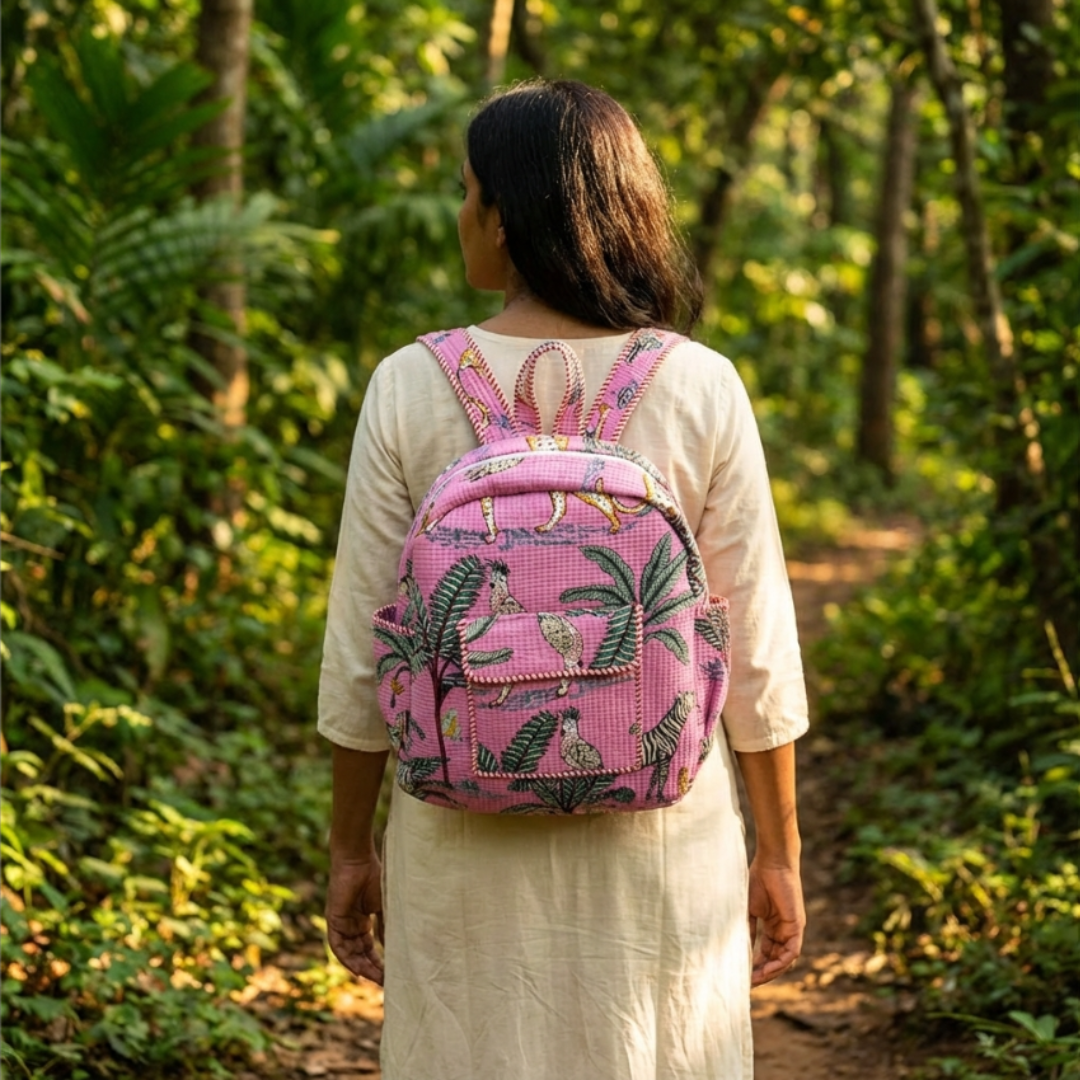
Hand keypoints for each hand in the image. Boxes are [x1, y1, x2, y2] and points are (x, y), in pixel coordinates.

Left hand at [326, 855, 384, 985]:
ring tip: (377, 978)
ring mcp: (342, 924)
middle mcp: (351, 925)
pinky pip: (338, 946)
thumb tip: (393, 949)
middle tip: (386, 982)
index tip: (390, 975)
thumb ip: (386, 927)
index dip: (379, 962)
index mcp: (363, 920)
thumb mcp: (384, 906)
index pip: (370, 948)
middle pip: (360, 954)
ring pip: (350, 953)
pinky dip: (347, 958)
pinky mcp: (333, 921)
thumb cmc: (374, 877)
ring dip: (362, 967)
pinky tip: (358, 969)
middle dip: (372, 969)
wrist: (358, 861)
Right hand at [747, 860, 804, 986]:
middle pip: (775, 959)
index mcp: (772, 926)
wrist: (772, 862)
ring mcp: (791, 929)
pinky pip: (792, 951)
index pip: (765, 952)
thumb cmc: (757, 880)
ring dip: (771, 972)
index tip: (742, 976)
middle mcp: (783, 931)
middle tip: (748, 984)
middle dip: (762, 973)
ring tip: (756, 980)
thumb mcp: (748, 909)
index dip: (755, 965)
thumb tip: (739, 950)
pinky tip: (768, 970)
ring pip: (784, 960)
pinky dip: (781, 963)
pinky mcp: (797, 926)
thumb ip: (747, 929)